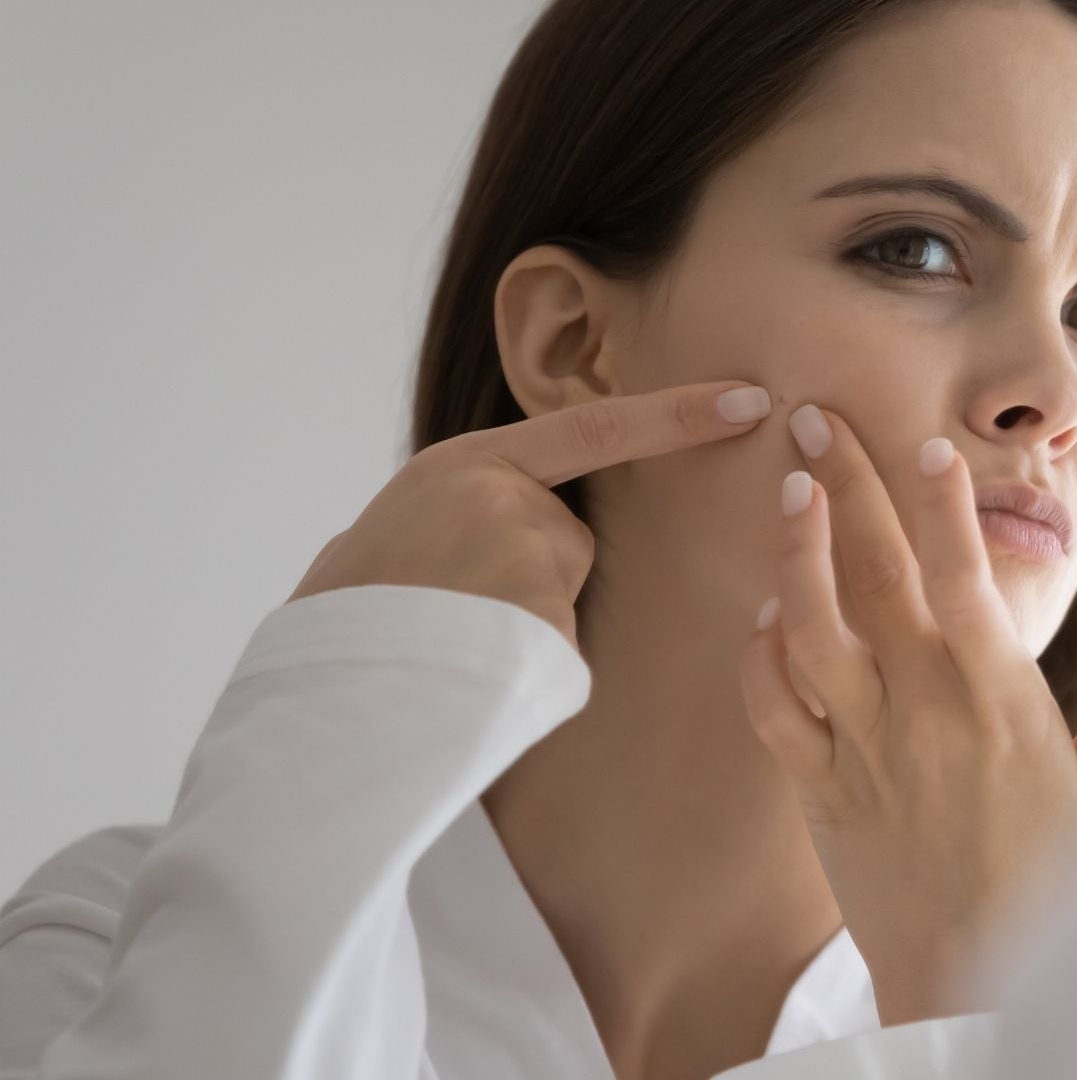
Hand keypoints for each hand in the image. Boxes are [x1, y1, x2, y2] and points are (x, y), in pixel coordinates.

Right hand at [290, 381, 774, 644]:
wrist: (323, 679)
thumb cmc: (350, 614)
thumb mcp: (389, 530)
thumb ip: (457, 510)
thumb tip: (495, 524)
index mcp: (463, 463)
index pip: (597, 428)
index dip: (680, 416)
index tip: (750, 400)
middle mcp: (501, 495)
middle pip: (568, 536)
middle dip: (533, 577)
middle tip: (451, 608)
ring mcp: (523, 552)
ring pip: (559, 592)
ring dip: (523, 623)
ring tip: (448, 637)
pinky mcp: (540, 614)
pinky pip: (555, 646)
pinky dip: (523, 664)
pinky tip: (465, 666)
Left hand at [737, 406, 1076, 1024]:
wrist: (975, 999)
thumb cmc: (1062, 897)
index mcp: (1002, 700)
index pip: (961, 576)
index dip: (937, 503)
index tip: (923, 444)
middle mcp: (924, 711)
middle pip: (874, 574)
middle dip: (846, 485)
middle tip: (817, 416)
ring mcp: (864, 749)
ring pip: (808, 626)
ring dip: (794, 550)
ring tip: (787, 486)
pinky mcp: (821, 792)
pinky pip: (774, 707)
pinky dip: (761, 653)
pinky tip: (765, 613)